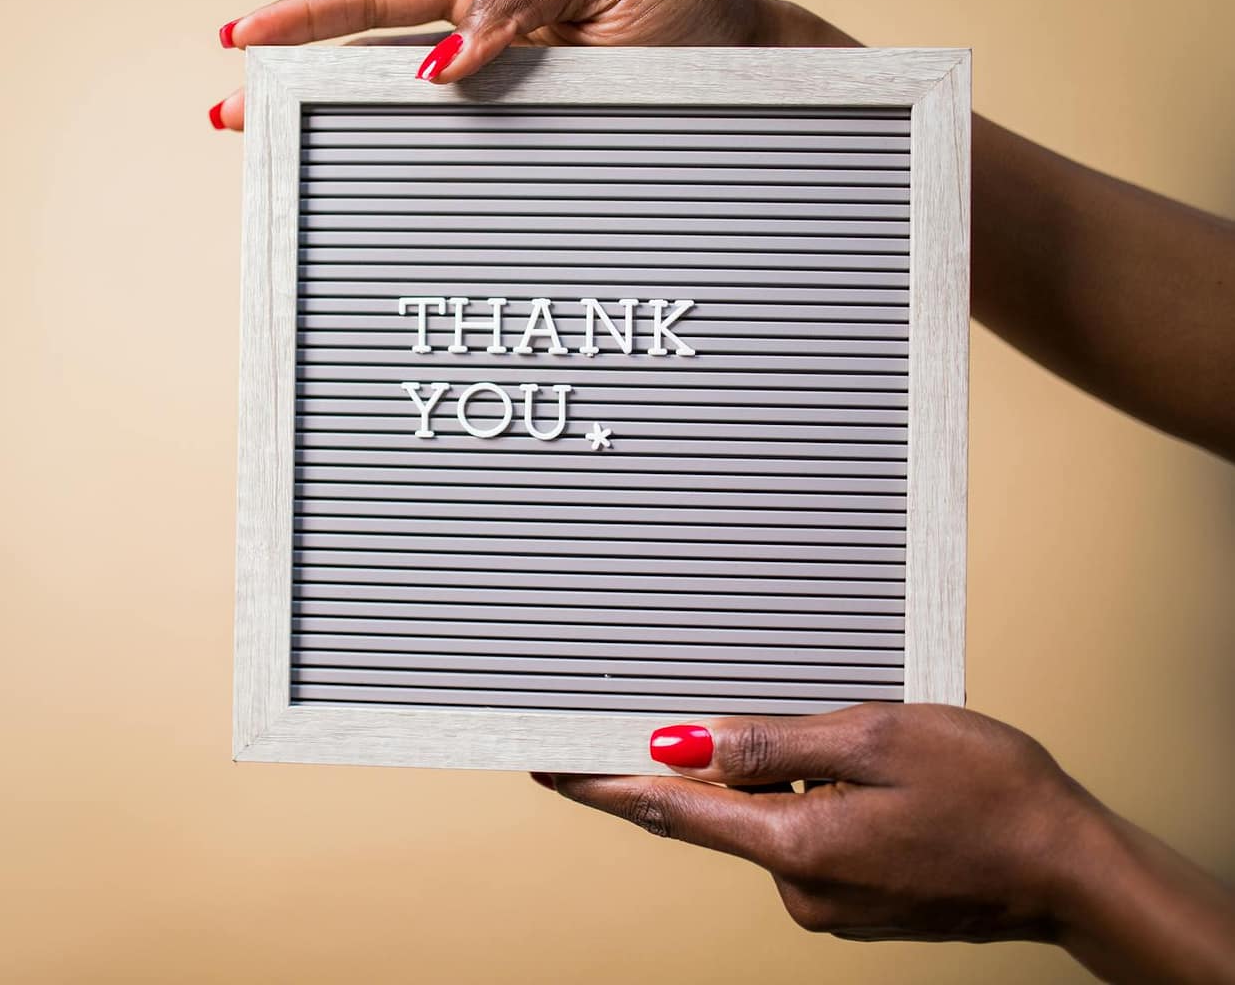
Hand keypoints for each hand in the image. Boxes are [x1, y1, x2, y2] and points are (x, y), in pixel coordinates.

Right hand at [209, 0, 847, 129]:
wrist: (758, 77)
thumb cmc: (695, 20)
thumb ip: (521, 7)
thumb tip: (441, 60)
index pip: (383, 2)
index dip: (306, 15)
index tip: (241, 34)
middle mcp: (490, 51)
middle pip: (368, 60)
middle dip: (291, 78)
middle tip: (228, 109)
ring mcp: (507, 102)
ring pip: (401, 113)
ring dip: (335, 128)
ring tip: (270, 146)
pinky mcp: (535, 146)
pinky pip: (460, 159)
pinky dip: (407, 174)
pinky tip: (372, 190)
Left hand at [538, 704, 1234, 981]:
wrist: (1070, 867)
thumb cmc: (992, 794)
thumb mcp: (877, 736)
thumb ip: (772, 742)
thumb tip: (684, 743)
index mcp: (796, 845)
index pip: (667, 810)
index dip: (600, 784)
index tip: (546, 763)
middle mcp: (799, 887)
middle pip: (715, 811)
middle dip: (708, 762)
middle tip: (724, 713)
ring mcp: (824, 902)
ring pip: (765, 820)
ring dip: (777, 776)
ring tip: (856, 746)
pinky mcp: (849, 900)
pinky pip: (800, 837)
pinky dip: (808, 801)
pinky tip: (864, 781)